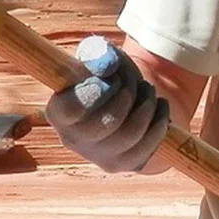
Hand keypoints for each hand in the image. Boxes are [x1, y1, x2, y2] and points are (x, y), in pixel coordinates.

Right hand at [45, 35, 168, 172]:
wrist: (127, 109)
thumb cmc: (107, 79)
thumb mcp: (99, 61)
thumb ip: (98, 53)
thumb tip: (104, 58)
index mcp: (58, 113)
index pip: (72, 109)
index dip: (97, 90)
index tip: (111, 77)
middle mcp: (73, 140)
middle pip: (108, 122)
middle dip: (129, 95)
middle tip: (136, 81)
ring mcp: (99, 157)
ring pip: (131, 133)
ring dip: (146, 105)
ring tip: (149, 90)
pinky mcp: (125, 165)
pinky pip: (148, 145)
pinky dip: (159, 121)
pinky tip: (160, 106)